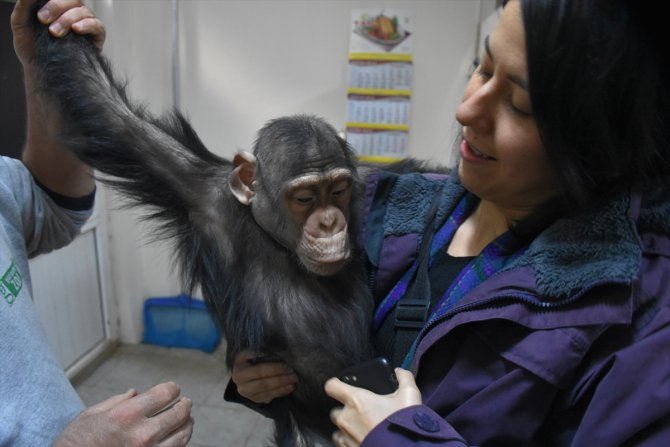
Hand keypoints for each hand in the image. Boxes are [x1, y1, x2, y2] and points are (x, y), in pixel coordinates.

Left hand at [12, 0, 105, 67]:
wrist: (40, 69)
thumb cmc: (31, 47)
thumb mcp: (20, 22)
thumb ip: (24, 4)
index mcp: (56, 6)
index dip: (52, 1)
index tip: (39, 13)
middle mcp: (71, 12)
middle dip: (56, 6)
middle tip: (43, 20)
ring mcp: (84, 23)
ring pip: (83, 11)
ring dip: (68, 19)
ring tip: (54, 33)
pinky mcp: (96, 36)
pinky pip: (97, 25)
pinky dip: (87, 25)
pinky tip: (76, 29)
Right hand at [53, 382, 192, 446]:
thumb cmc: (77, 441)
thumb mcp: (93, 414)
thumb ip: (118, 401)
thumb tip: (136, 393)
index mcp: (127, 414)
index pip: (165, 394)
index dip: (173, 389)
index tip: (173, 389)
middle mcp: (142, 434)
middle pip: (179, 414)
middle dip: (184, 405)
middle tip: (185, 403)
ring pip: (182, 436)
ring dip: (187, 424)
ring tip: (186, 419)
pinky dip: (180, 443)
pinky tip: (177, 437)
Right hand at [231, 350, 297, 403]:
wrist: (248, 380)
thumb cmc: (254, 362)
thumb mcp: (253, 354)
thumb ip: (263, 350)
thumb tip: (279, 347)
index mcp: (238, 363)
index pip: (248, 355)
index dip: (260, 353)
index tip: (274, 352)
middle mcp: (239, 377)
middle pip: (260, 372)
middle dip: (278, 369)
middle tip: (292, 367)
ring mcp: (246, 390)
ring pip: (266, 385)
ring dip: (283, 381)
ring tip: (294, 376)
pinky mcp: (255, 399)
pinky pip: (270, 395)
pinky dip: (282, 390)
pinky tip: (291, 386)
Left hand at [325, 368, 420, 444]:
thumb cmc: (402, 424)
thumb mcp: (409, 396)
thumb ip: (404, 378)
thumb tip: (399, 372)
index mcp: (356, 400)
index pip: (332, 386)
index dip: (336, 384)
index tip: (342, 386)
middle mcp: (346, 418)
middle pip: (336, 410)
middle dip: (346, 410)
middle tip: (363, 412)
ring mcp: (345, 436)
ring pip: (338, 428)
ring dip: (347, 427)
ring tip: (363, 428)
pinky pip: (342, 443)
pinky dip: (349, 440)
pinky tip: (363, 439)